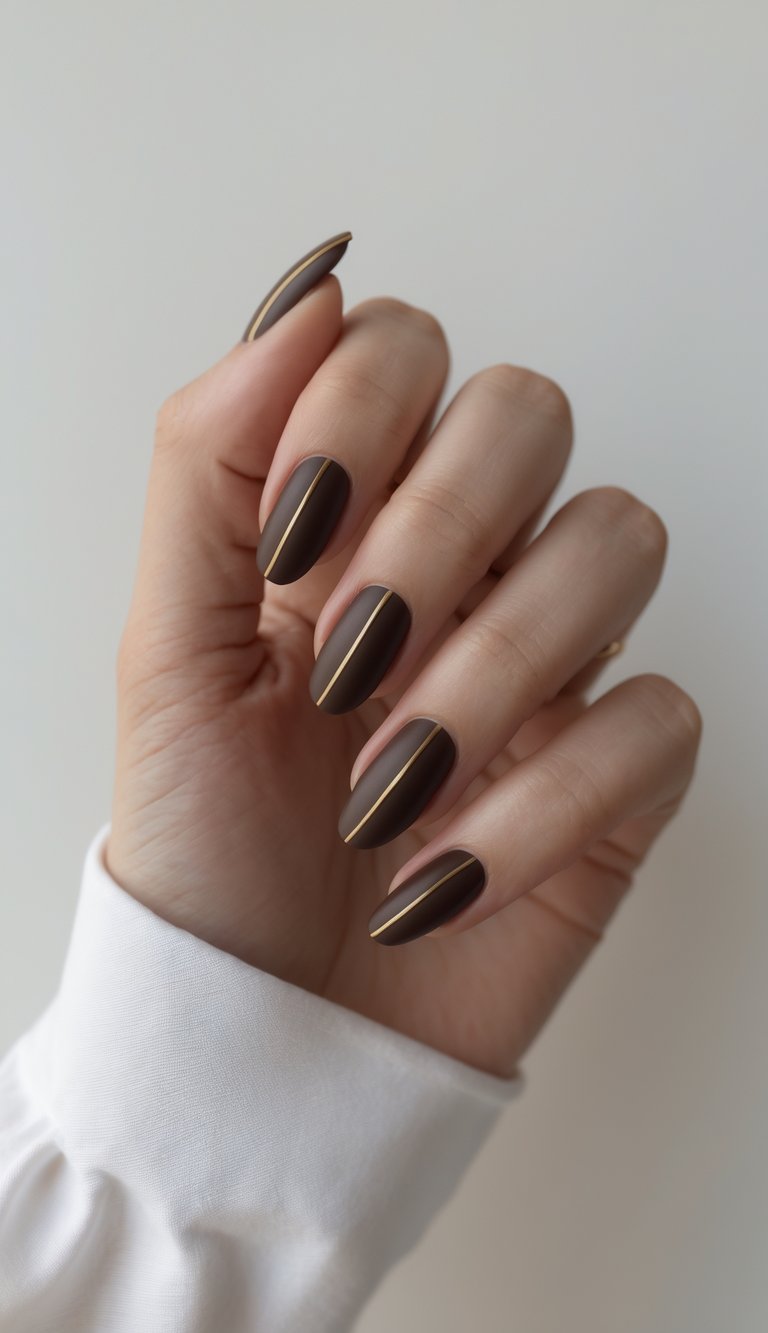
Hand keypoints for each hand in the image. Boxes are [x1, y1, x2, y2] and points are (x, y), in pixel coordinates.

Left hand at [107, 240, 701, 1077]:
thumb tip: (308, 295)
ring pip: (616, 541)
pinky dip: (539, 804)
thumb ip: (213, 463)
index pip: (406, 349)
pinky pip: (652, 718)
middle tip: (347, 659)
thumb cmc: (205, 844)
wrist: (261, 1030)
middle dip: (437, 529)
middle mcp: (465, 565)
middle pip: (529, 414)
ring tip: (386, 786)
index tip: (289, 543)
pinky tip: (444, 872)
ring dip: (492, 668)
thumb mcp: (166, 650)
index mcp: (350, 518)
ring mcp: (551, 662)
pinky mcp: (617, 774)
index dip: (360, 414)